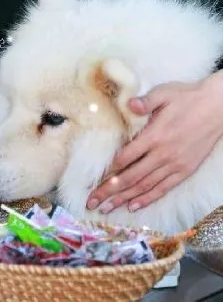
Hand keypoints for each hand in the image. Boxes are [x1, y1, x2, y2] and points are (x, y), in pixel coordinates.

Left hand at [86, 71, 222, 214]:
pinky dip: (147, 199)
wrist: (217, 108)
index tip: (95, 179)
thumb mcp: (164, 93)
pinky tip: (133, 206)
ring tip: (107, 208)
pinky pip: (163, 188)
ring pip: (145, 186)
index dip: (109, 170)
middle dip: (109, 191)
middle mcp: (163, 154)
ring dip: (124, 198)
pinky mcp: (185, 170)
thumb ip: (145, 102)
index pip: (126, 158)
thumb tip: (129, 104)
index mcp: (154, 135)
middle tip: (92, 202)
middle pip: (131, 177)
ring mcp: (174, 165)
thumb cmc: (187, 98)